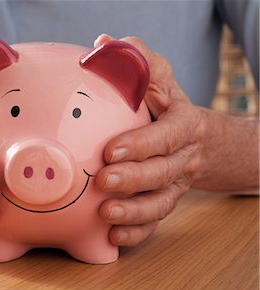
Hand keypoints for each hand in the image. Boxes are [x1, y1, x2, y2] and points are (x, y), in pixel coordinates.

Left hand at [94, 34, 205, 245]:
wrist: (197, 140)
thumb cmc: (168, 107)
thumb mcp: (160, 80)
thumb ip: (139, 63)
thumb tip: (103, 43)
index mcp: (182, 125)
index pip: (166, 136)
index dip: (141, 145)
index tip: (110, 150)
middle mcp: (182, 158)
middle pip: (162, 173)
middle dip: (133, 180)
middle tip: (103, 181)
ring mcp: (176, 184)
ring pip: (161, 203)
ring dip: (133, 212)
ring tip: (105, 215)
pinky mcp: (167, 201)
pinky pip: (156, 222)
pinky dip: (136, 232)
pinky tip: (113, 236)